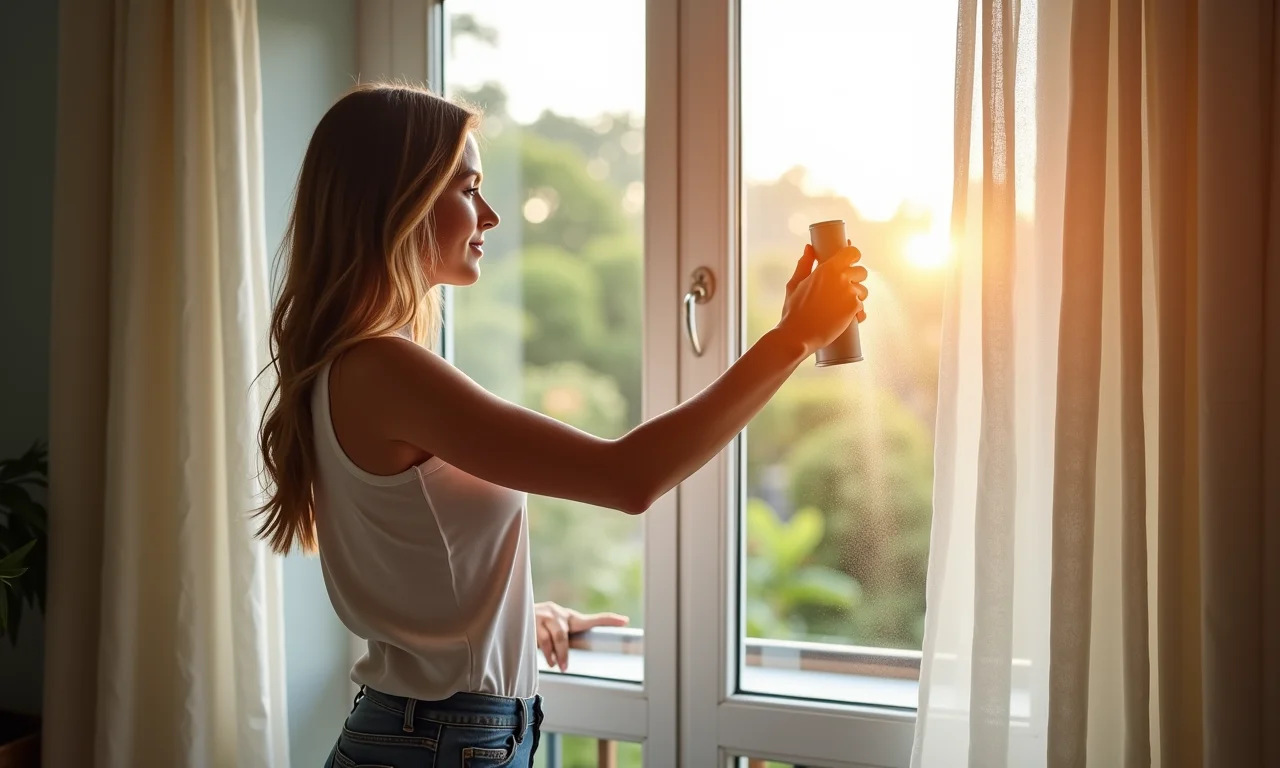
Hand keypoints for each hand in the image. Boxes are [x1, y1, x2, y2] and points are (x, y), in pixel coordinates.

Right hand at [534, 601, 628, 671]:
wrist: (516, 611)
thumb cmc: (541, 625)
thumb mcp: (556, 629)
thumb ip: (566, 636)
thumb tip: (573, 658)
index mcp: (568, 616)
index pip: (591, 619)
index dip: (608, 620)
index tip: (625, 621)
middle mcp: (556, 612)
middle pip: (562, 635)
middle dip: (563, 653)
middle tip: (564, 667)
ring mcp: (541, 615)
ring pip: (549, 638)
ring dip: (551, 654)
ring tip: (552, 664)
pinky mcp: (528, 620)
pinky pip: (535, 639)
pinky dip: (538, 650)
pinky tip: (536, 653)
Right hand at [776, 240, 867, 354]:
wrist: (798, 335)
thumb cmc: (794, 311)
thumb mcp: (795, 284)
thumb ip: (804, 264)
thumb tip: (809, 248)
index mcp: (828, 268)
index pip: (852, 252)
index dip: (852, 256)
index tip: (849, 261)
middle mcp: (842, 278)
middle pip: (861, 271)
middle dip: (855, 279)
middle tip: (842, 289)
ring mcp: (850, 294)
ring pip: (863, 291)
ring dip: (856, 297)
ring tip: (841, 306)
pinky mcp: (854, 309)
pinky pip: (862, 308)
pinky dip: (856, 313)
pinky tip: (847, 318)